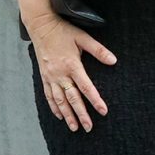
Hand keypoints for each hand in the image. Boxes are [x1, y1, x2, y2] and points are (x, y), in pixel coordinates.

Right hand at [28, 14, 115, 131]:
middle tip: (89, 127)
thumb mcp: (82, 37)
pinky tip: (60, 116)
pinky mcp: (44, 77)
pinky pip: (49, 95)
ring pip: (59, 101)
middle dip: (81, 114)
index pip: (86, 87)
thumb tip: (113, 60)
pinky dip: (54, 107)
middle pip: (72, 99)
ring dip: (67, 115)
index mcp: (72, 65)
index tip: (103, 111)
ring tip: (74, 128)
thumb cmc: (63, 31)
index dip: (95, 100)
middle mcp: (60, 74)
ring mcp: (50, 77)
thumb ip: (98, 50)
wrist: (41, 26)